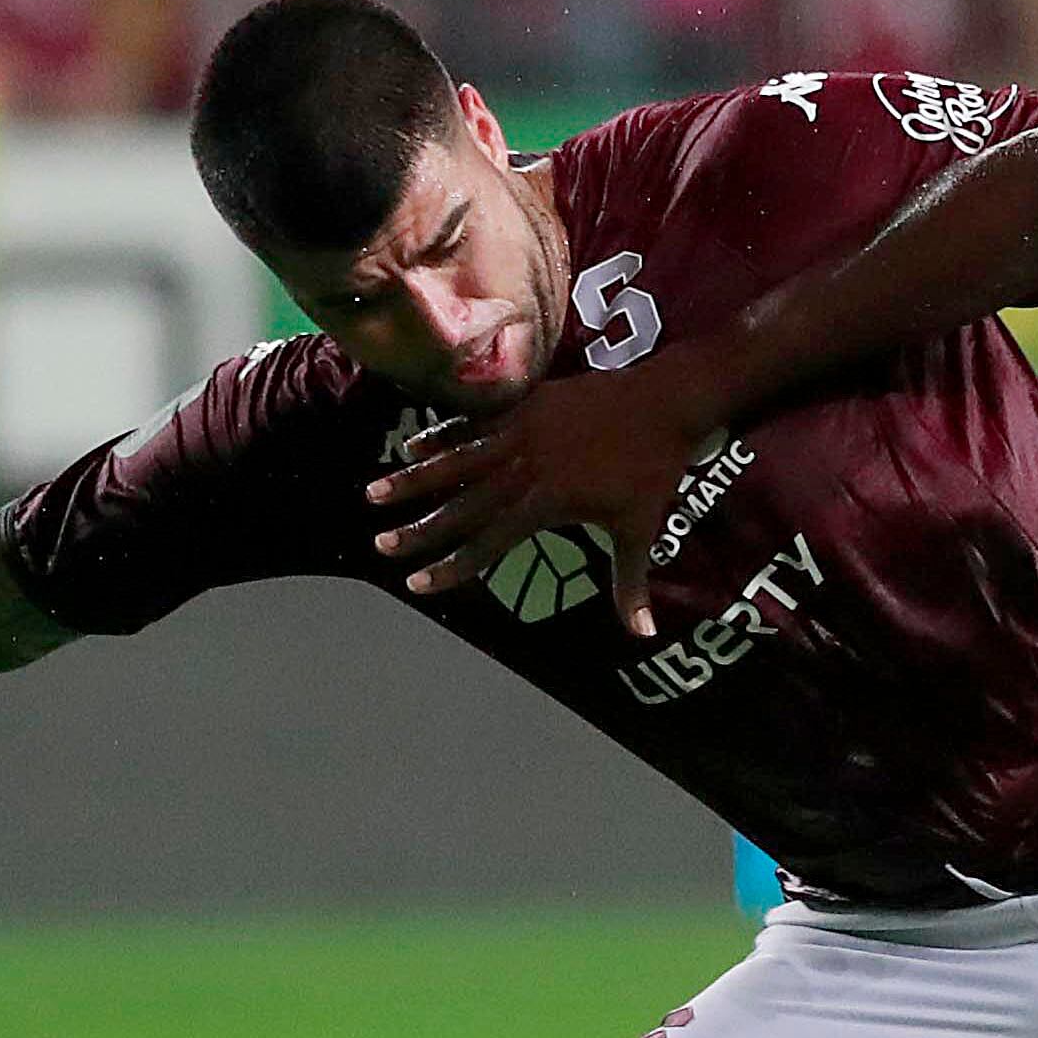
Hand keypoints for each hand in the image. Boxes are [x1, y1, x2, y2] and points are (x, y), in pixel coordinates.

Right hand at [365, 351, 738, 633]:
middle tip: (381, 547)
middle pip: (463, 505)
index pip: (490, 542)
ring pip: (457, 461)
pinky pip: (472, 422)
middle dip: (420, 529)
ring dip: (415, 479)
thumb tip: (642, 636)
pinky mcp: (523, 405)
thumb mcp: (641, 529)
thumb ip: (629, 583)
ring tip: (374, 494)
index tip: (417, 585)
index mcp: (549, 502)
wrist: (664, 401)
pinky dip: (442, 435)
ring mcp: (521, 432)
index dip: (452, 566)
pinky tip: (411, 446)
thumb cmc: (654, 471)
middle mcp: (526, 468)